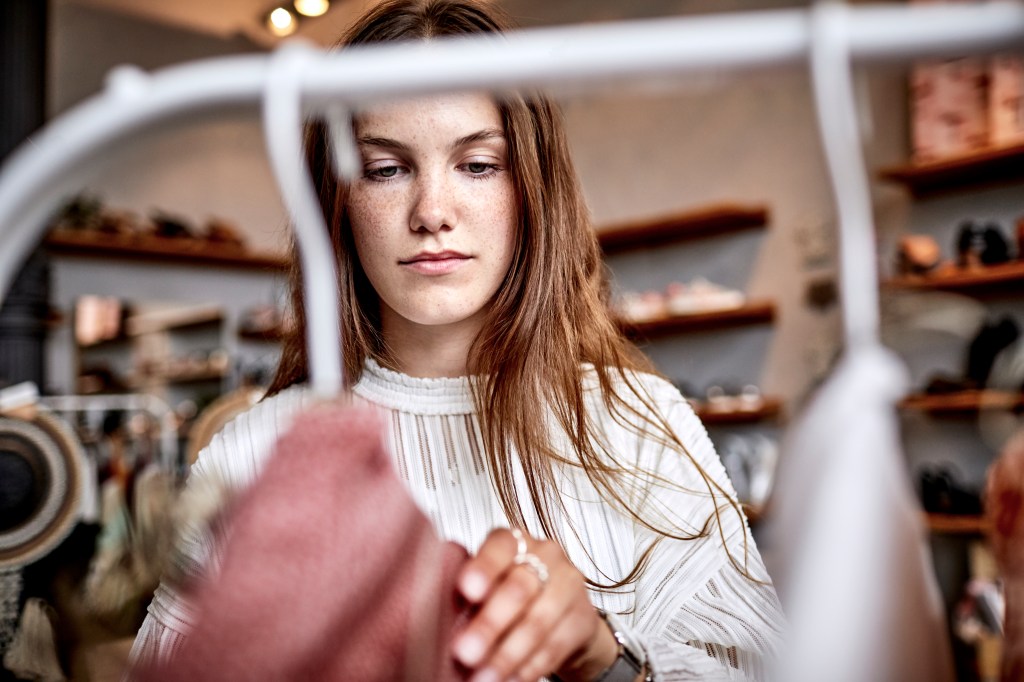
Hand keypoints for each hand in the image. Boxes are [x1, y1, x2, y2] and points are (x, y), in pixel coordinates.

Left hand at [452, 527, 618, 681]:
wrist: (560, 611)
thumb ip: (469, 591)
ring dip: (507, 654)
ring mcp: (569, 584)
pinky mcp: (583, 618)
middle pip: (518, 588)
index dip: (484, 568)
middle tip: (464, 651)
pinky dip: (529, 667)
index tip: (466, 590)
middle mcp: (546, 554)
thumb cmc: (509, 592)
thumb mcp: (487, 584)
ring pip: (537, 622)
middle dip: (490, 624)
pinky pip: (555, 646)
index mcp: (514, 541)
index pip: (500, 546)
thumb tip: (435, 612)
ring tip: (483, 676)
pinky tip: (510, 679)